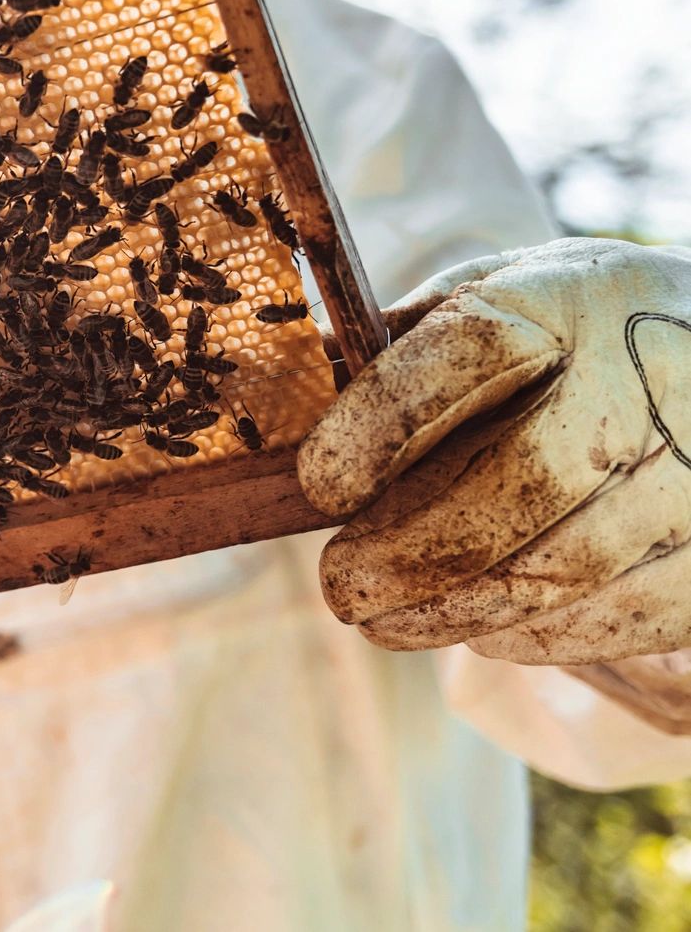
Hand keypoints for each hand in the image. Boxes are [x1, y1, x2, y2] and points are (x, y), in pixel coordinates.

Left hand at [298, 237, 690, 664]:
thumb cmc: (575, 332)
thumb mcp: (498, 297)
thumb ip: (405, 349)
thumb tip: (289, 416)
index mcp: (567, 300)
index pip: (473, 347)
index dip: (384, 420)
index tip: (319, 485)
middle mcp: (644, 381)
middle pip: (528, 480)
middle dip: (413, 550)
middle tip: (340, 587)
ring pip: (569, 568)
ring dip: (456, 610)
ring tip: (383, 619)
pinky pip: (616, 617)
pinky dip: (530, 635)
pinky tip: (475, 626)